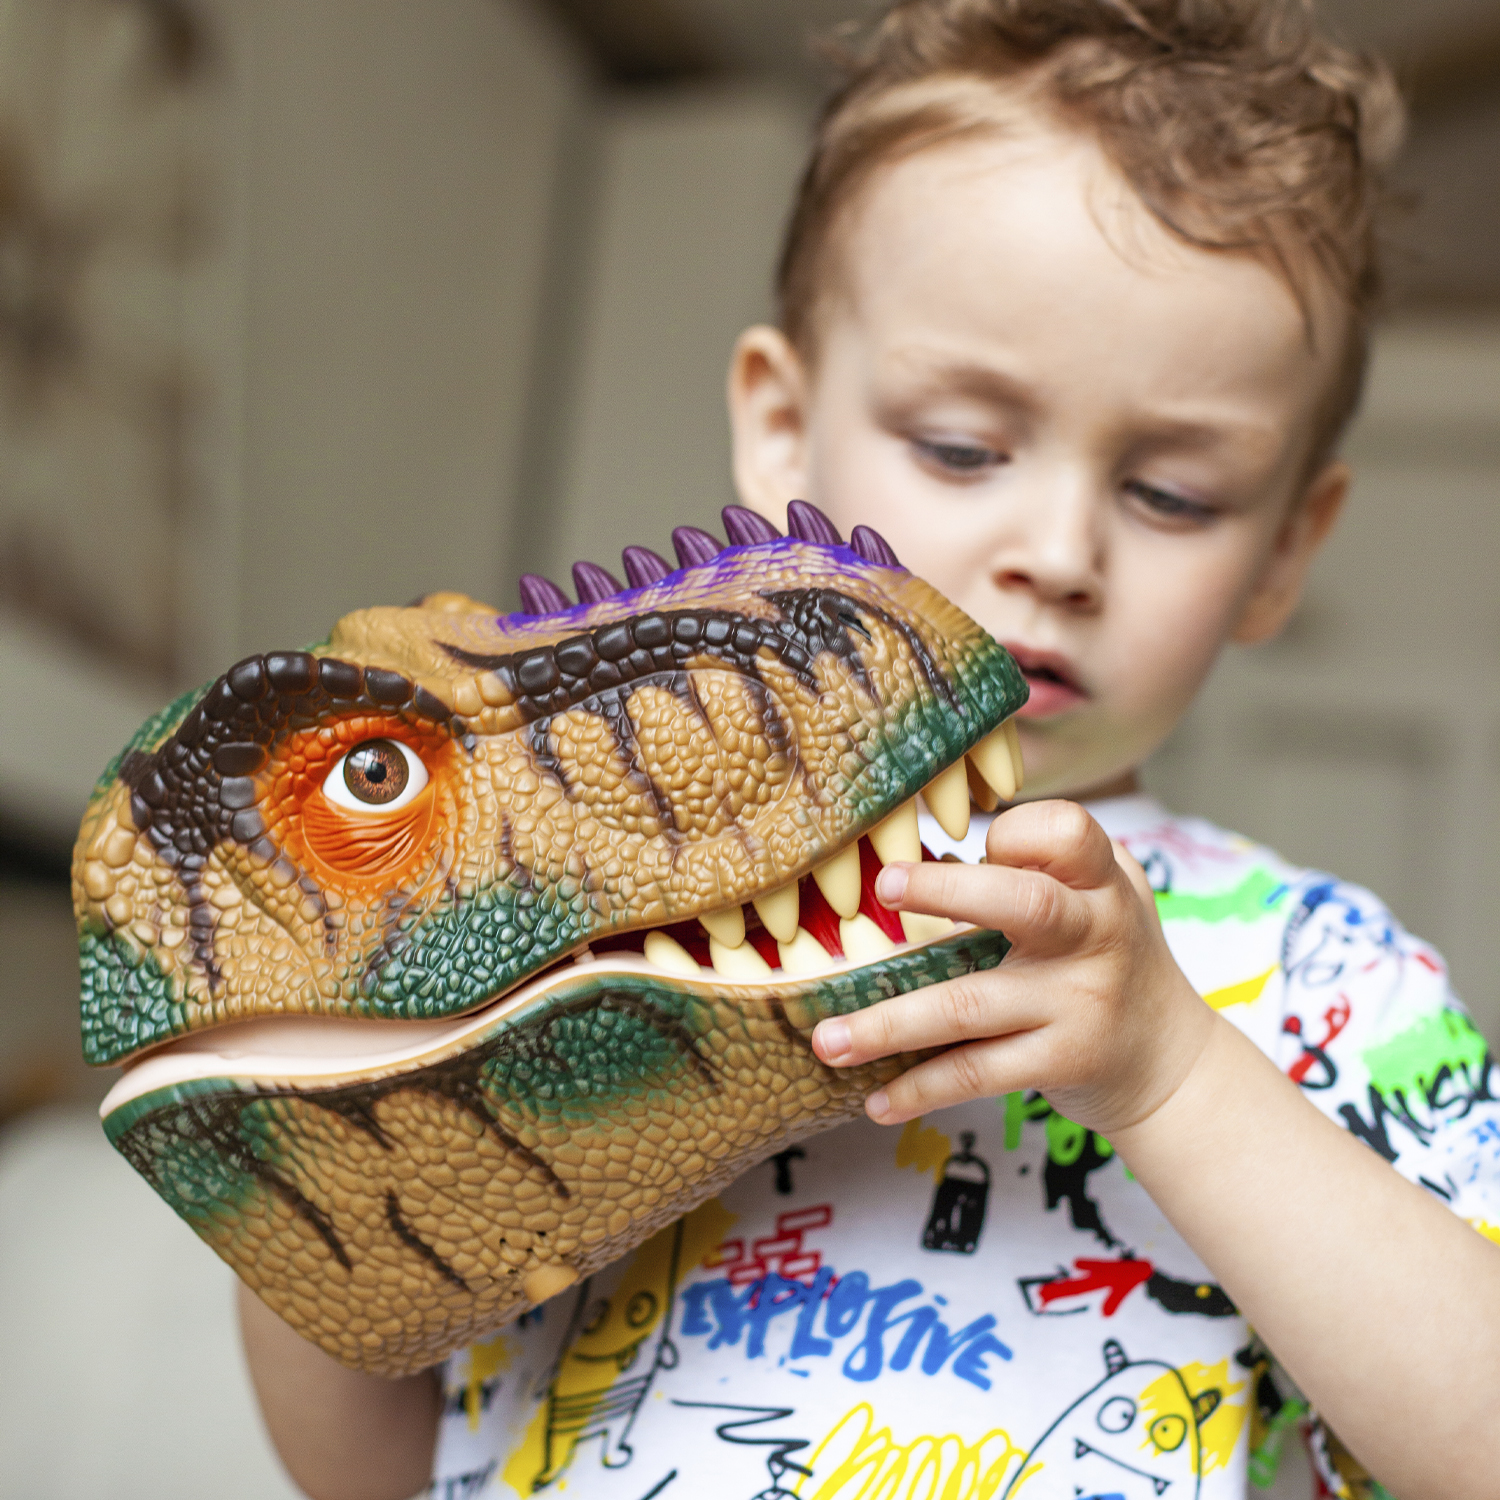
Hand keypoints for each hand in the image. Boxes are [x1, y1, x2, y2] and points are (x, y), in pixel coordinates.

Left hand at [811, 800, 1217, 1135]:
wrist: (1170, 1065)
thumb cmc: (1110, 960)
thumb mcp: (1098, 900)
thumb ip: (1035, 870)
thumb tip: (924, 858)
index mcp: (1101, 884)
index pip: (1066, 833)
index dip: (1016, 832)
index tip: (965, 841)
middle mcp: (1097, 936)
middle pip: (1025, 904)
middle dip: (947, 891)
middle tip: (882, 887)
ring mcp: (1080, 1002)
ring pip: (972, 1005)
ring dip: (890, 1023)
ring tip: (827, 1040)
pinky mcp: (1063, 1062)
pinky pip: (978, 1072)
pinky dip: (921, 1088)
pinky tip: (875, 1100)